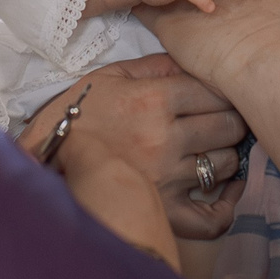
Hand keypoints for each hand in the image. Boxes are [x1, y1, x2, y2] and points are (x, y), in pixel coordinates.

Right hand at [15, 53, 247, 240]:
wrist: (48, 163)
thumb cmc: (77, 116)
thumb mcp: (109, 77)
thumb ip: (154, 65)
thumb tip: (191, 60)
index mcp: (155, 100)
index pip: (215, 91)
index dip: (224, 91)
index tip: (221, 94)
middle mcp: (168, 138)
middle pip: (229, 125)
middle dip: (231, 120)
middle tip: (223, 120)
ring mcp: (170, 177)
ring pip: (225, 163)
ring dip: (226, 156)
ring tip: (216, 150)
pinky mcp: (166, 211)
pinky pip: (212, 218)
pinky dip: (227, 207)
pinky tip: (229, 191)